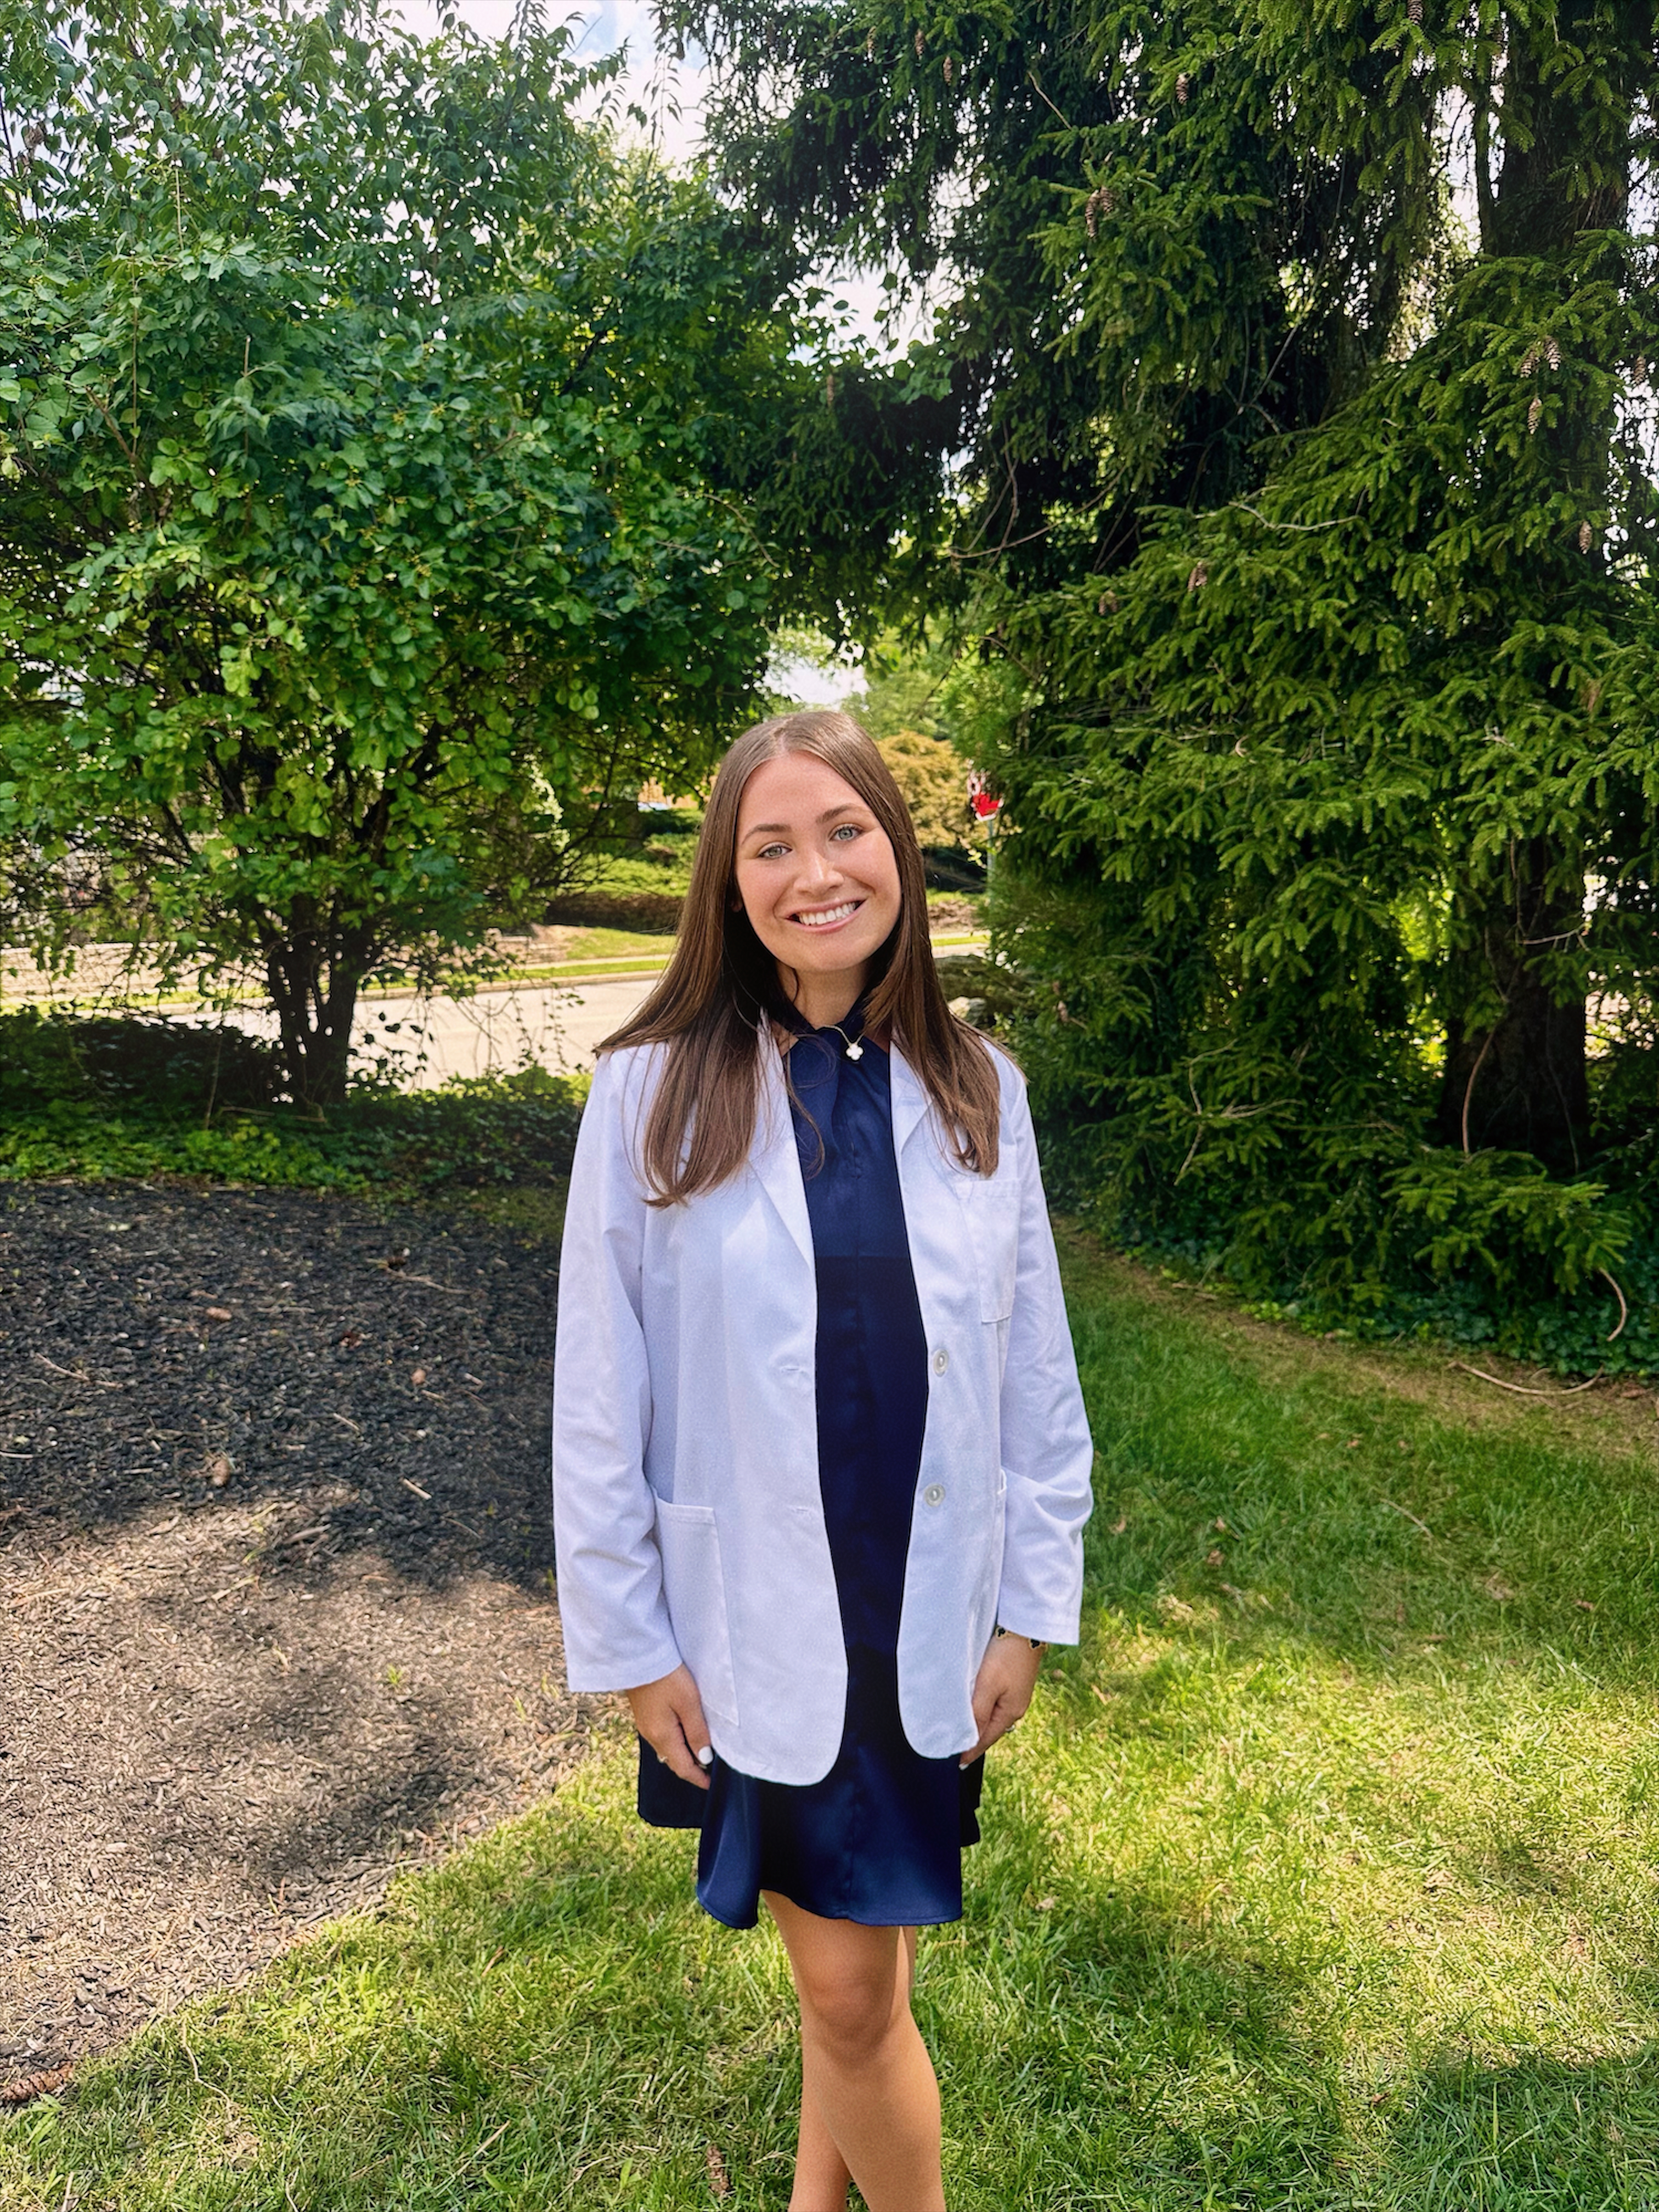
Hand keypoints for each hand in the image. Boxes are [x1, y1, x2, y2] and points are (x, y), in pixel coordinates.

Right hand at [626, 1663, 712, 1789]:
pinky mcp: (644, 1714)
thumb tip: (704, 1758)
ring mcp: (645, 1724)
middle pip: (673, 1760)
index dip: (696, 1778)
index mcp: (662, 1736)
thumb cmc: (667, 1676)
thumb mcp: (688, 1703)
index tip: (709, 1785)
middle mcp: (651, 1734)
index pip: (681, 1766)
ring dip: (682, 1755)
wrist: (638, 1654)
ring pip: (666, 1749)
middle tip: (707, 1772)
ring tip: (699, 1754)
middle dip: (689, 1768)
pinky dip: (674, 1742)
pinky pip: (661, 1736)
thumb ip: (697, 1731)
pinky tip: (683, 1735)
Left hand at [960, 1633, 1043, 1767]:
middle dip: (975, 1739)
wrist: (1025, 1628)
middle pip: (990, 1728)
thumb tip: (970, 1739)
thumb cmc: (1006, 1656)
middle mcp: (1015, 1707)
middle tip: (956, 1748)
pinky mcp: (1013, 1682)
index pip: (986, 1738)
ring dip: (979, 1722)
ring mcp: (1016, 1694)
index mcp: (1011, 1712)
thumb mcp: (988, 1685)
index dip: (971, 1750)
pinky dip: (983, 1708)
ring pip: (992, 1715)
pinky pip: (995, 1702)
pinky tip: (975, 1707)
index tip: (958, 1763)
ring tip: (963, 1731)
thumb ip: (978, 1712)